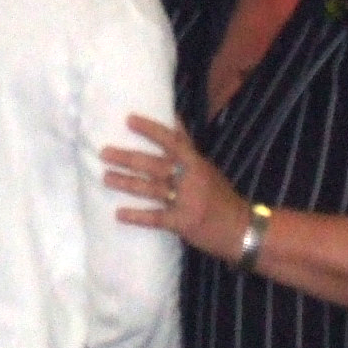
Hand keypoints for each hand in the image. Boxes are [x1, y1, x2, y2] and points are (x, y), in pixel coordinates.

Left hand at [103, 115, 244, 261]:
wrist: (243, 229)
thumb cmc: (221, 197)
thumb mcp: (207, 168)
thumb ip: (188, 148)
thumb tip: (173, 119)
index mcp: (197, 163)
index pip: (172, 140)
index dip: (150, 129)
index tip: (129, 119)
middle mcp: (190, 179)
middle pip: (154, 164)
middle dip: (127, 158)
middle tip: (104, 152)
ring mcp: (186, 201)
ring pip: (151, 188)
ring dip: (126, 182)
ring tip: (105, 177)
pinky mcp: (183, 223)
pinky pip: (156, 218)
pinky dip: (137, 216)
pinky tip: (119, 214)